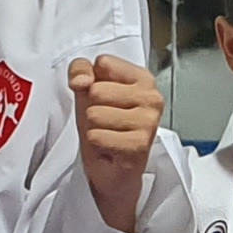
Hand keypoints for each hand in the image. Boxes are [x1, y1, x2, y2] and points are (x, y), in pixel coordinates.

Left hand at [70, 55, 164, 224]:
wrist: (112, 169)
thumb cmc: (103, 127)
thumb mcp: (86, 91)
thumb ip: (80, 70)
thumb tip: (82, 81)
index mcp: (142, 78)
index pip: (102, 63)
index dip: (89, 81)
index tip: (99, 98)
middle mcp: (152, 97)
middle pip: (96, 90)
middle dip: (92, 109)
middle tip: (105, 122)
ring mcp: (149, 121)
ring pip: (95, 114)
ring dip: (94, 128)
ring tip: (107, 135)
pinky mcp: (140, 144)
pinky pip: (98, 136)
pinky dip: (97, 145)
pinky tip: (110, 149)